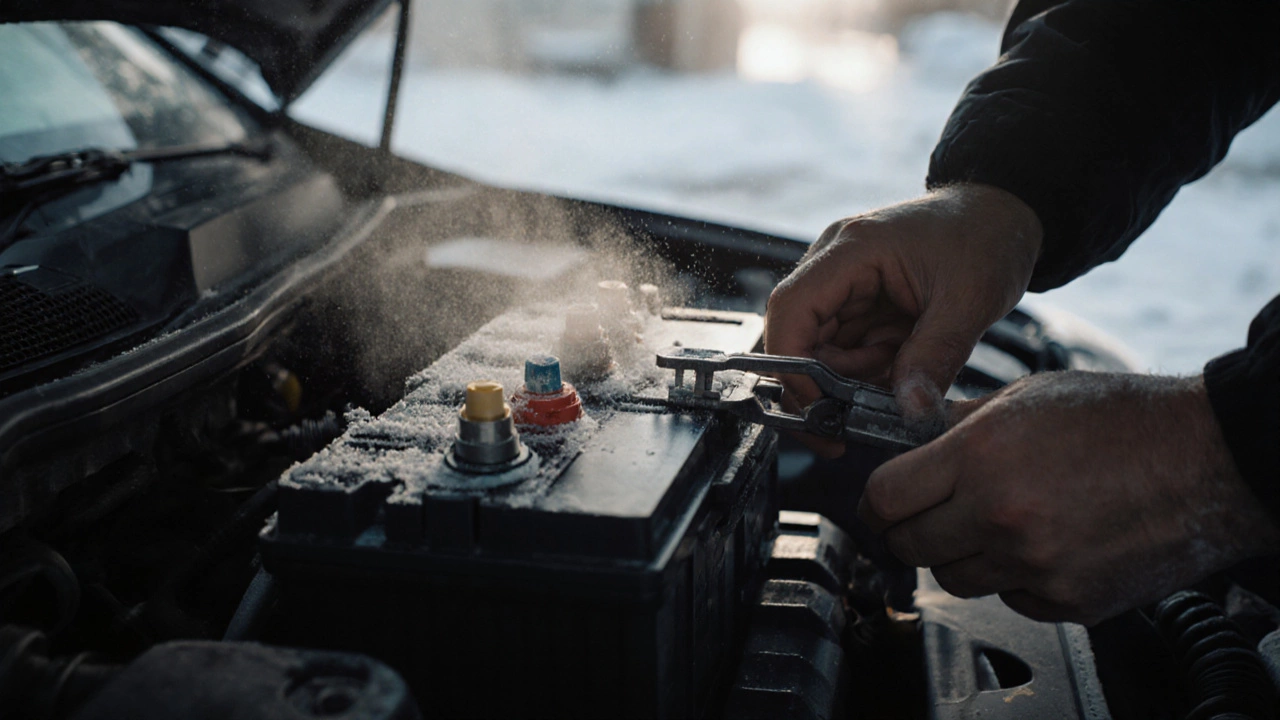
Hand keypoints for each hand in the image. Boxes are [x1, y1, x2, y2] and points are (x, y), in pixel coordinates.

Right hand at [764, 184, 1042, 456]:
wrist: (1002, 215)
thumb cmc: (987, 237)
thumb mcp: (969, 302)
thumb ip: (935, 358)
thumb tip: (910, 414)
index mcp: (853, 249)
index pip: (791, 309)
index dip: (792, 364)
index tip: (819, 408)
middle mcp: (835, 263)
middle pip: (799, 336)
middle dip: (828, 381)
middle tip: (870, 406)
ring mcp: (844, 283)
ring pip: (821, 350)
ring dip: (853, 377)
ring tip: (900, 368)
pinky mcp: (858, 301)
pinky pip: (845, 348)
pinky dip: (867, 370)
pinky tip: (899, 363)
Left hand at [859, 371, 1279, 625]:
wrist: (1208, 458)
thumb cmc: (1123, 418)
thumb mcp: (1026, 397)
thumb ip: (956, 424)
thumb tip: (906, 437)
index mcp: (981, 457)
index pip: (885, 497)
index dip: (876, 500)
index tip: (882, 501)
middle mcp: (1000, 515)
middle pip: (909, 546)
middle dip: (909, 529)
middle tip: (930, 513)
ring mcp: (1035, 564)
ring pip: (954, 579)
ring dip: (961, 555)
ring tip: (996, 521)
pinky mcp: (1068, 599)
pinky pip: (1010, 598)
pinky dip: (1014, 577)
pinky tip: (1043, 541)